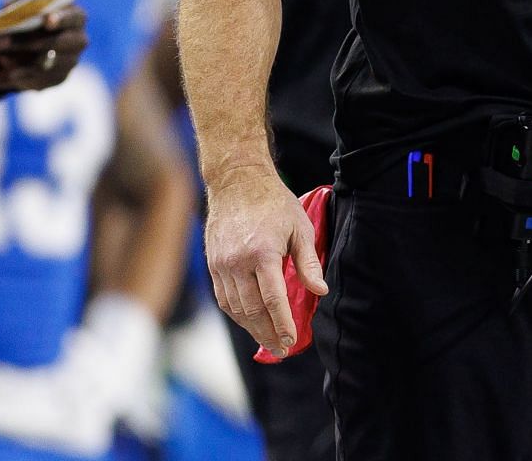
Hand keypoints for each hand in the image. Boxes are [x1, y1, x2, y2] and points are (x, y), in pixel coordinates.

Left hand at [0, 7, 87, 91]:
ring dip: (14, 65)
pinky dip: (10, 80)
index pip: (73, 18)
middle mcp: (78, 41)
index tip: (46, 21)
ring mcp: (70, 62)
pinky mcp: (57, 79)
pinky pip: (33, 82)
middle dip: (23, 44)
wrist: (34, 43)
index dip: (61, 19)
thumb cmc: (32, 19)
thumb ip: (19, 5)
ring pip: (42, 66)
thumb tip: (7, 9)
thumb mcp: (26, 8)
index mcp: (76, 17)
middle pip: (54, 43)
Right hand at [204, 164, 326, 358]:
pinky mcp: (212, 265)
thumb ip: (308, 262)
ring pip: (235, 308)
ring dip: (251, 328)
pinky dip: (237, 314)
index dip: (283, 324)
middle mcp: (237, 263)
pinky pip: (223, 298)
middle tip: (282, 349)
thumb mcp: (300, 227)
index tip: (292, 341)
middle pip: (252, 310)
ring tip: (268, 340)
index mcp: (262, 254)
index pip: (273, 300)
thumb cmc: (274, 203)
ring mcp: (221, 265)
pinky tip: (250, 321)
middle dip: (267, 333)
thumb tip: (319, 292)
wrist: (237, 183)